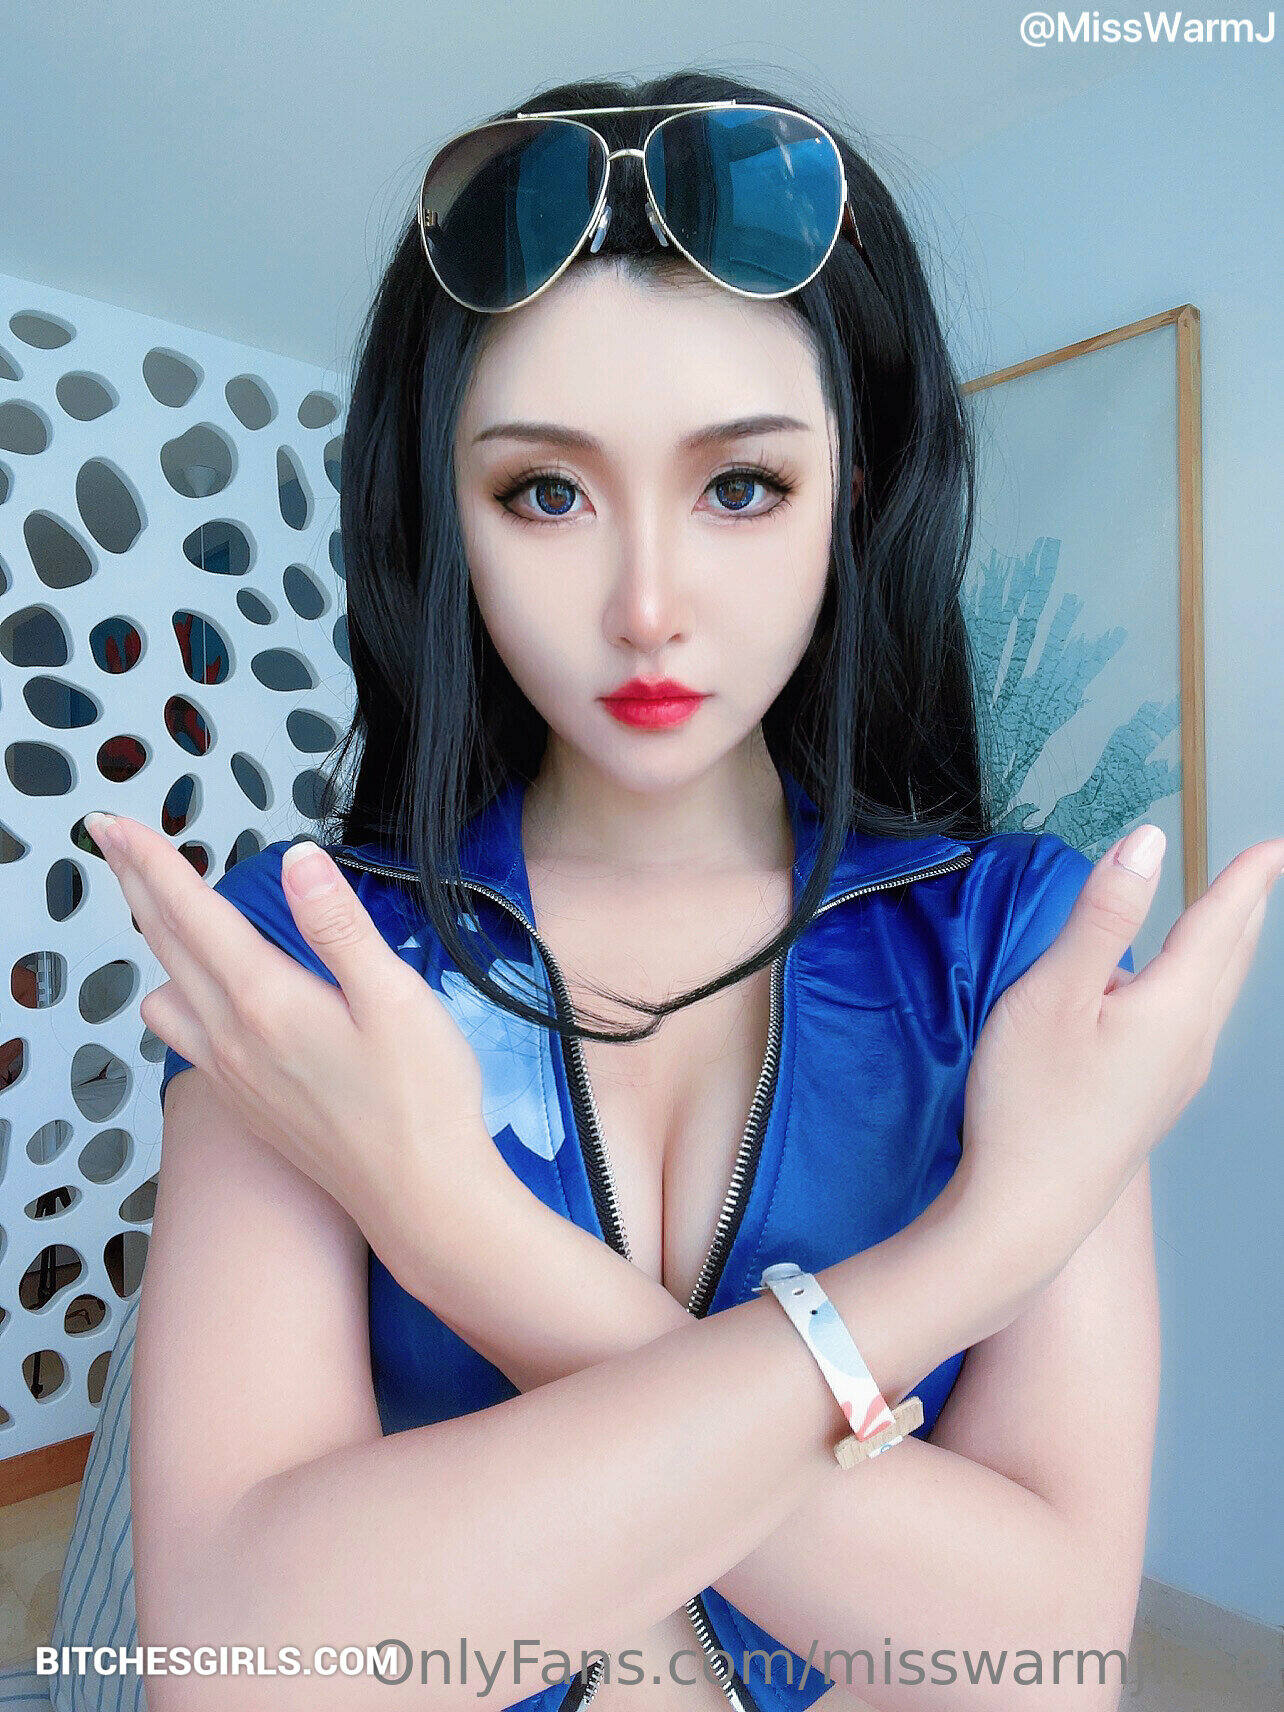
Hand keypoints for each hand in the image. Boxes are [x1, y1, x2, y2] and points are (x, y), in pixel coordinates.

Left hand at [86, 813, 517, 1269]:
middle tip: (116, 843)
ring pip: (166, 995)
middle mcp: (233, 1039)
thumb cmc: (420, 1104)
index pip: (190, 912)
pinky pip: (187, 1039)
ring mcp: (232, 1076)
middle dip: (136, 885)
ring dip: (158, 946)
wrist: (422, 1200)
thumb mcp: (397, 998)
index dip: (150, 860)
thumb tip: (299, 862)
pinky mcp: (246, 1104)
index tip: (117, 825)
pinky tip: (210, 996)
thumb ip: (339, 925)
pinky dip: (181, 997)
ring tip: (171, 912)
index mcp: (265, 1001)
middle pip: (164, 945)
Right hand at [958, 826, 1283, 1292]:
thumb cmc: (1028, 1107)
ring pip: (1213, 993)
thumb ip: (1101, 915)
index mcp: (1174, 1009)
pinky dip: (1192, 984)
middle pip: (1231, 958)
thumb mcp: (1053, 993)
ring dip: (1222, 945)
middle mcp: (1189, 1043)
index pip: (1223, 921)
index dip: (1250, 876)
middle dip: (1247, 907)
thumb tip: (1149, 844)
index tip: (1277, 846)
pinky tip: (1159, 991)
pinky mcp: (1150, 1100)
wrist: (1024, 1212)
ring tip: (1222, 915)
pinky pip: (1189, 1024)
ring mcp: (1174, 1077)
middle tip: (1262, 869)